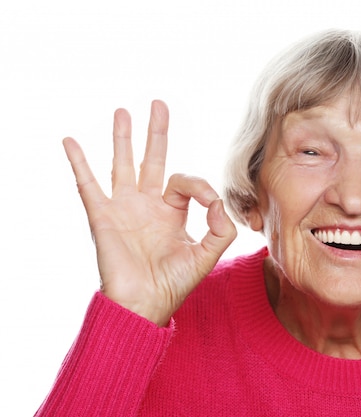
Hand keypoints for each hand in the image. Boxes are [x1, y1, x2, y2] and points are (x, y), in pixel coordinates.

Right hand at [63, 100, 236, 325]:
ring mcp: (124, 208)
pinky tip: (70, 140)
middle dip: (156, 132)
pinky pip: (87, 184)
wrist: (145, 304)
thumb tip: (216, 200)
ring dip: (122, 138)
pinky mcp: (103, 216)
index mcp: (172, 212)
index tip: (208, 201)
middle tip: (158, 104)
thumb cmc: (174, 283)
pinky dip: (78, 162)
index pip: (185, 181)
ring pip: (122, 164)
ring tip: (123, 111)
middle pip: (152, 159)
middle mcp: (148, 205)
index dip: (199, 185)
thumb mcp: (208, 254)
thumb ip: (221, 228)